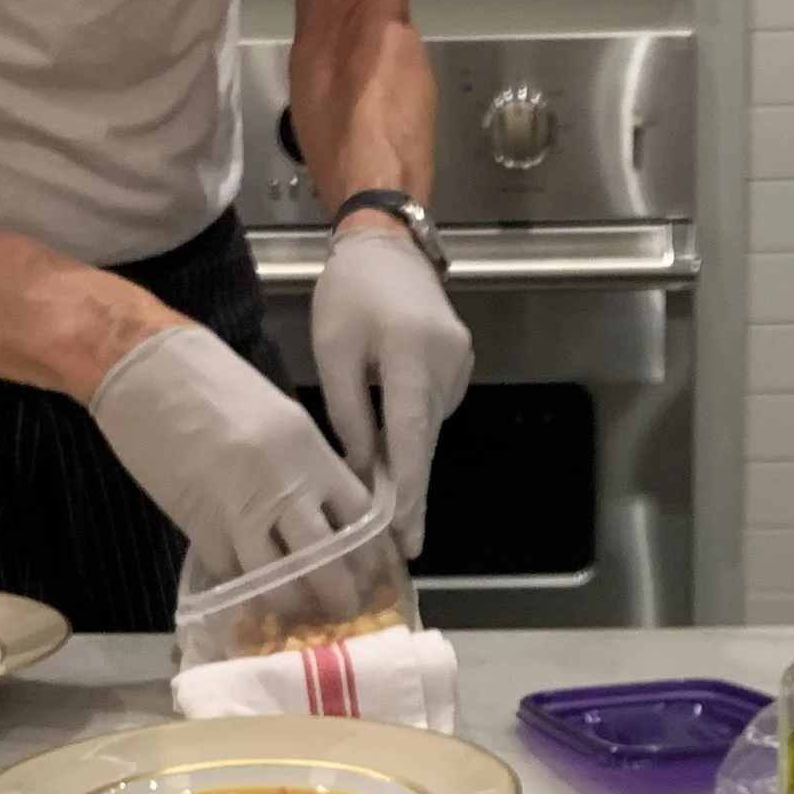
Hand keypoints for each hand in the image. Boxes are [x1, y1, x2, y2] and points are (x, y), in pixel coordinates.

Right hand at [89, 321, 369, 581]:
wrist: (145, 371)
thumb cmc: (212, 383)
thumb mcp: (280, 418)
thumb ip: (307, 466)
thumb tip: (324, 511)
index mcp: (310, 453)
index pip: (361, 517)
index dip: (370, 552)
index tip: (371, 571)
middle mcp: (284, 487)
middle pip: (329, 562)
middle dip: (340, 595)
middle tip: (340, 609)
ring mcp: (241, 512)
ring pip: (281, 582)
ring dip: (292, 604)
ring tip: (296, 610)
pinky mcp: (201, 529)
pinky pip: (235, 574)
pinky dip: (246, 588)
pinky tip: (252, 593)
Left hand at [310, 222, 473, 559]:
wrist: (388, 248)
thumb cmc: (350, 293)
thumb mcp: (334, 350)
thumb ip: (349, 412)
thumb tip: (362, 470)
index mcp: (413, 353)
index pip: (411, 434)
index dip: (408, 488)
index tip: (404, 532)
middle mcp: (446, 363)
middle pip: (425, 440)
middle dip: (411, 493)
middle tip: (402, 545)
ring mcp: (459, 365)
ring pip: (429, 429)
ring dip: (410, 464)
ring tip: (391, 511)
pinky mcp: (459, 366)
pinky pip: (432, 412)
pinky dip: (414, 435)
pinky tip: (394, 455)